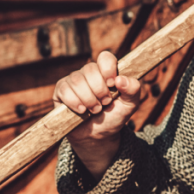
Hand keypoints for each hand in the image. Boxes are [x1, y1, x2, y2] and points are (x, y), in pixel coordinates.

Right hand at [53, 51, 142, 176]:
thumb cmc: (113, 116)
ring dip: (88, 99)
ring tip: (94, 110)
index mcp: (106, 71)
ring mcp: (73, 80)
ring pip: (77, 80)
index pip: (105, 57)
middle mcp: (89, 73)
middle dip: (99, 90)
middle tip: (104, 103)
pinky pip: (64, 90)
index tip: (112, 84)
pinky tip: (81, 111)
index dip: (108, 69)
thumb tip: (121, 79)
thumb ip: (133, 89)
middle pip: (90, 69)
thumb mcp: (130, 105)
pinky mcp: (61, 90)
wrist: (97, 136)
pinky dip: (75, 102)